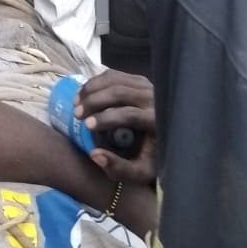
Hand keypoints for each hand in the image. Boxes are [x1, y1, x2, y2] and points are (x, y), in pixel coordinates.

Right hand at [77, 69, 155, 186]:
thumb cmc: (152, 159)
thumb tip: (95, 154)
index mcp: (156, 121)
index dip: (105, 118)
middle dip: (94, 101)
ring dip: (91, 89)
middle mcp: (154, 98)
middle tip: (77, 114)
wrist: (170, 142)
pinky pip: (114, 75)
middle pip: (119, 92)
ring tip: (76, 103)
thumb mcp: (139, 172)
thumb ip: (118, 168)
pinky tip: (84, 93)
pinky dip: (96, 81)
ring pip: (114, 80)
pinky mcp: (139, 80)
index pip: (129, 114)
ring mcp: (147, 86)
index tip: (86, 126)